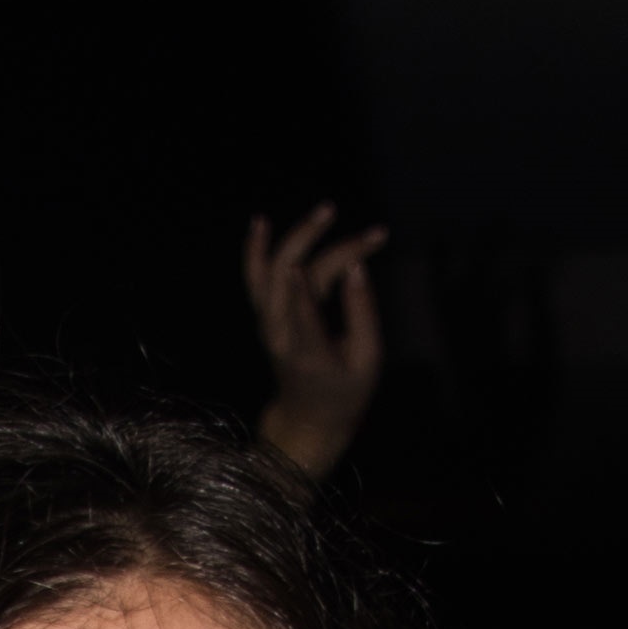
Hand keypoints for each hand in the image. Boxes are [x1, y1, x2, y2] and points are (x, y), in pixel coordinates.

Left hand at [245, 202, 386, 485]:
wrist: (306, 416)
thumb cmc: (346, 390)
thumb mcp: (367, 360)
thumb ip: (362, 315)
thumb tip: (358, 268)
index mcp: (309, 355)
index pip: (300, 319)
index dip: (300, 293)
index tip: (306, 266)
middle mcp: (280, 337)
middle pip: (296, 283)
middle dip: (335, 252)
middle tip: (371, 234)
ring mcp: (267, 325)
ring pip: (271, 273)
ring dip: (298, 239)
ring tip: (325, 212)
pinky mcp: (265, 316)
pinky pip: (256, 278)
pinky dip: (256, 250)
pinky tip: (261, 223)